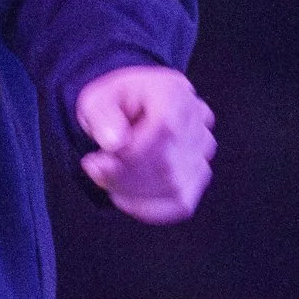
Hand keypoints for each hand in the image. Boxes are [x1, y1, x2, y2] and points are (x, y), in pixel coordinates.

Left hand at [75, 65, 215, 222]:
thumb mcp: (97, 98)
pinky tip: (127, 195)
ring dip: (133, 193)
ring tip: (110, 177)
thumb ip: (101, 115)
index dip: (129, 156)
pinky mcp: (200, 175)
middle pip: (167, 164)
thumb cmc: (116, 103)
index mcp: (174, 91)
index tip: (95, 162)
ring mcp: (203, 149)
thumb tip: (115, 143)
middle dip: (123, 177)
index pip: (165, 131)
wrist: (135, 106)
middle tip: (96, 170)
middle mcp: (197, 119)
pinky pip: (180, 204)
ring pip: (174, 188)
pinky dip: (148, 207)